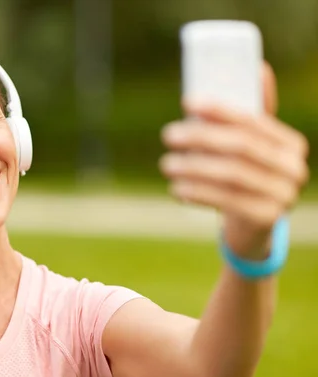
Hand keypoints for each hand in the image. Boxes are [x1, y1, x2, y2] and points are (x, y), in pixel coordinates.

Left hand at [160, 63, 309, 258]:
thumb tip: (258, 66)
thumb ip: (250, 113)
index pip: (253, 120)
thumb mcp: (247, 145)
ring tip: (166, 164)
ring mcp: (284, 195)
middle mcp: (294, 167)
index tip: (187, 102)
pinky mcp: (268, 218)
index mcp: (290, 143)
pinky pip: (228, 201)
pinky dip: (199, 193)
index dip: (220, 109)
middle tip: (168, 135)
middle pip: (241, 147)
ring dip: (193, 168)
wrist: (252, 225)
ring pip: (232, 174)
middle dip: (201, 138)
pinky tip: (177, 189)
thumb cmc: (243, 175)